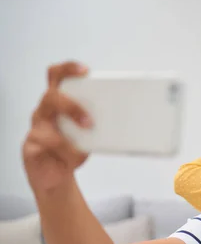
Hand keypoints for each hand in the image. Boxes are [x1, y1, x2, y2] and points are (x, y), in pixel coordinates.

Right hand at [22, 62, 91, 194]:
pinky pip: (48, 148)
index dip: (68, 69)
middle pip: (51, 96)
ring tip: (82, 150)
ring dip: (69, 140)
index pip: (57, 76)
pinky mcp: (30, 147)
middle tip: (89, 121)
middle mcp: (44, 111)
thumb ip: (99, 121)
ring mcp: (35, 128)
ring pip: (48, 127)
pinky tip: (73, 159)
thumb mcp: (88, 132)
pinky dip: (65, 155)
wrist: (56, 173)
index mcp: (58, 101)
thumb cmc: (72, 147)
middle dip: (71, 107)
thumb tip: (127, 116)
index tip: (85, 70)